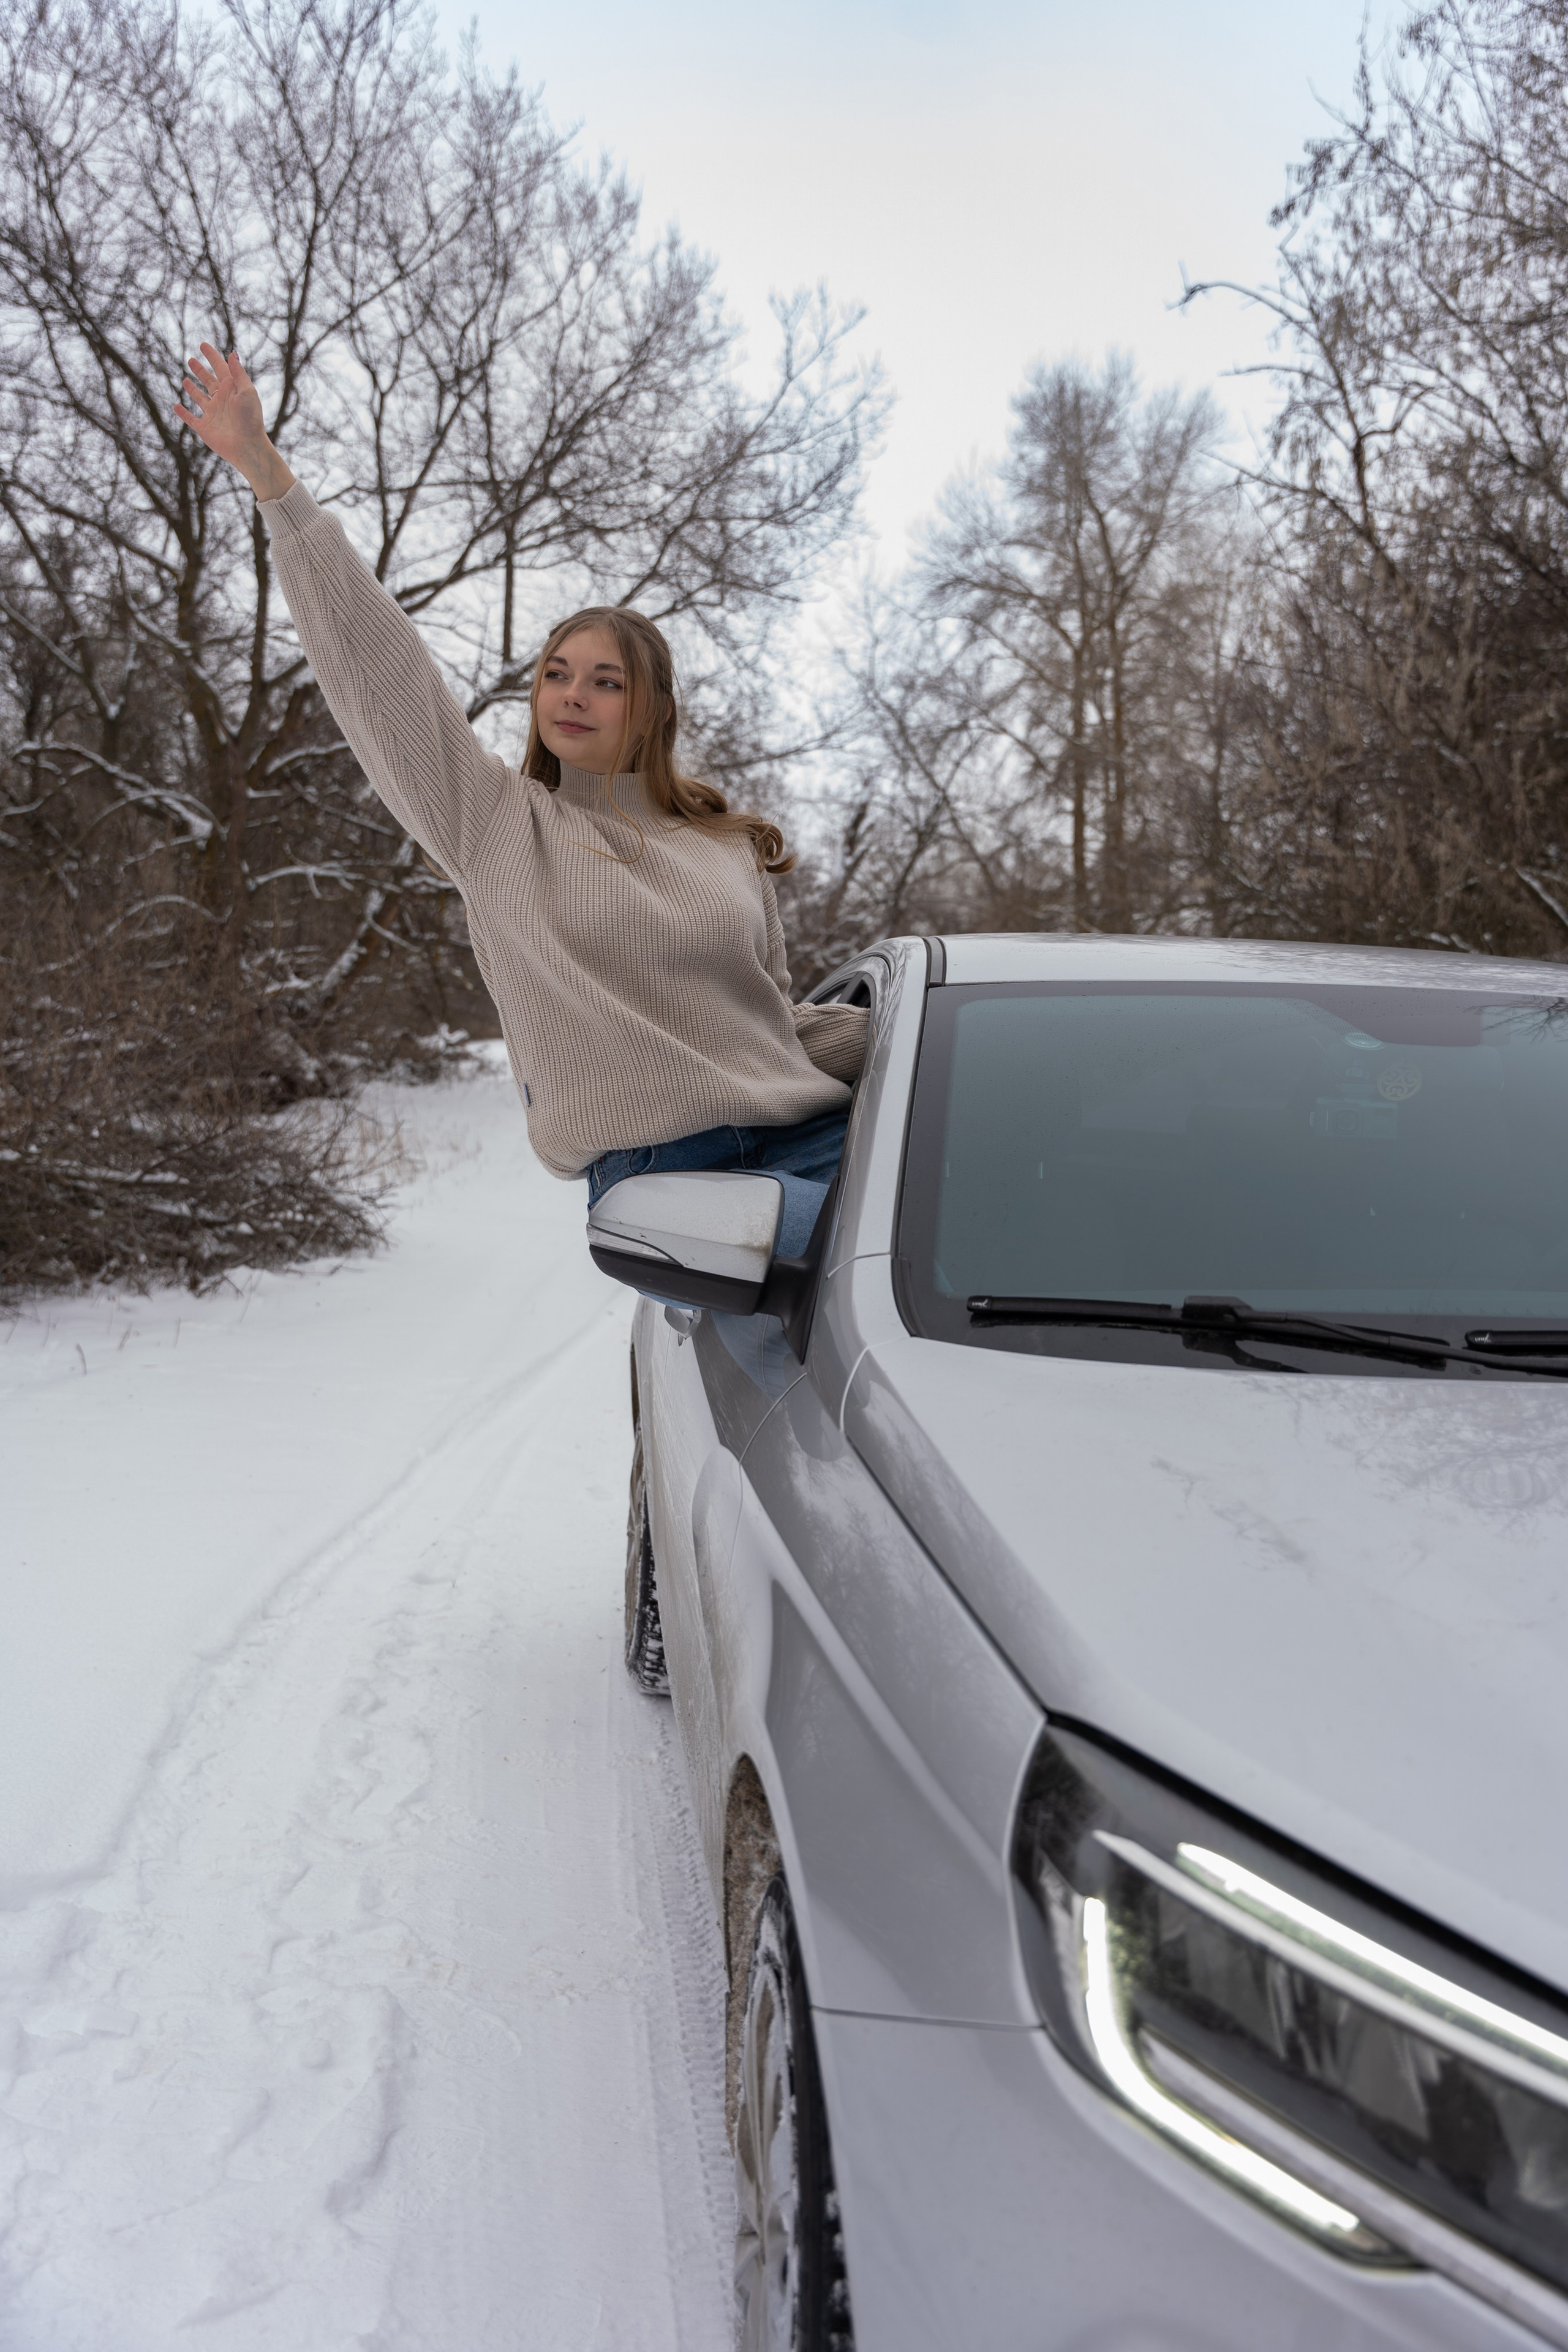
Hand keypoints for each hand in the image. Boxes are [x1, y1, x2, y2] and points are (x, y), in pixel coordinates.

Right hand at [173, 343, 295, 500]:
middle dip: (200, 370)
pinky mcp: (205, 428)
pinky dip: (183, 413)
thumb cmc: (250, 419)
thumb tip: (232, 352)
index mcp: (232, 390)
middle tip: (191, 359)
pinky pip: (191, 419)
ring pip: (199, 398)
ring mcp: (213, 414)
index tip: (203, 345)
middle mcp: (222, 400)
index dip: (211, 356)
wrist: (247, 447)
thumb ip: (238, 372)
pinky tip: (175, 406)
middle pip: (208, 381)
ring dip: (192, 389)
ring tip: (185, 379)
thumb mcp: (247, 391)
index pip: (220, 368)